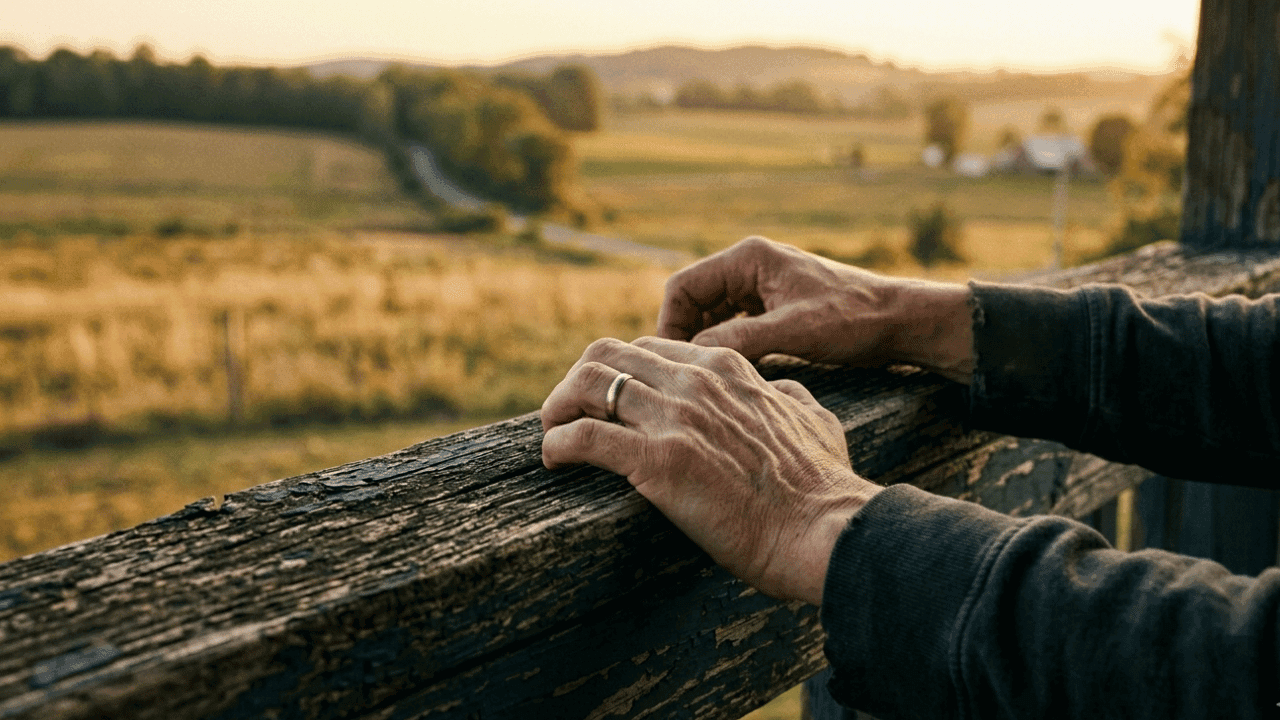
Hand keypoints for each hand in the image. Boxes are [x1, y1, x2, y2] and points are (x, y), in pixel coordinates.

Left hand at [540, 336, 881, 604]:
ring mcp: (674, 417)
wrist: (823, 528)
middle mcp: (695, 381)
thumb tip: (780, 392)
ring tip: (553, 433)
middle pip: (606, 355)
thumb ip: (789, 397)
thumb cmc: (822, 485)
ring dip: (558, 408)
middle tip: (567, 414)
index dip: (619, 371)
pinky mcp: (656, 460)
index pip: (649, 348)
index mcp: (725, 368)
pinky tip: (555, 462)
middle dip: (577, 382)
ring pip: (587, 385)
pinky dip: (558, 446)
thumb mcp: (813, 418)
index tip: (607, 402)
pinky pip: (583, 438)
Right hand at [658, 236, 974, 383]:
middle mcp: (751, 267)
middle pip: (693, 302)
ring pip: (712, 317)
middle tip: (682, 378)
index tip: (670, 363)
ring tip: (704, 381)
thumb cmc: (853, 320)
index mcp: (750, 258)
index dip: (669, 325)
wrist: (902, 322)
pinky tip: (732, 375)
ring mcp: (763, 288)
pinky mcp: (775, 309)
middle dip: (684, 338)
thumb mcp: (792, 331)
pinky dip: (727, 348)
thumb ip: (738, 339)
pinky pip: (734, 327)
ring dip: (705, 345)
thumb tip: (691, 356)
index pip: (684, 288)